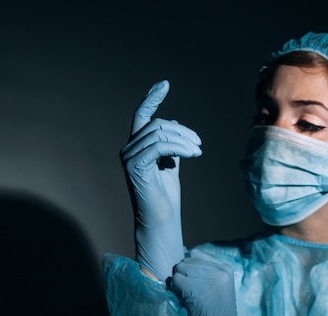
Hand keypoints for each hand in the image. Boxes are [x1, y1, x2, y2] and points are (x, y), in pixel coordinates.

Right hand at [121, 80, 201, 280]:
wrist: (162, 220)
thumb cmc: (166, 196)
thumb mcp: (171, 163)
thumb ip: (170, 144)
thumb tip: (174, 125)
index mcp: (136, 146)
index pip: (142, 116)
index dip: (152, 98)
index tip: (164, 84)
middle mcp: (128, 149)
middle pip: (157, 124)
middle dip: (182, 130)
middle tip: (199, 144)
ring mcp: (129, 158)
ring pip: (159, 133)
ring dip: (184, 139)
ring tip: (198, 150)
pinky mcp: (134, 167)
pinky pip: (159, 146)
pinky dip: (179, 146)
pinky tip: (193, 154)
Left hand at [169, 249, 238, 315]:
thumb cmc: (217, 313)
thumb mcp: (219, 287)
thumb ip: (205, 271)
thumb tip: (180, 261)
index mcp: (225, 268)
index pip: (196, 254)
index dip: (189, 267)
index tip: (192, 281)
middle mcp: (219, 271)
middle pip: (186, 261)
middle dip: (183, 274)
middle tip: (188, 291)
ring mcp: (209, 280)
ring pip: (179, 269)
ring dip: (178, 282)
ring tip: (187, 296)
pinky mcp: (197, 291)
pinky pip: (175, 281)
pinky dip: (175, 290)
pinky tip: (184, 301)